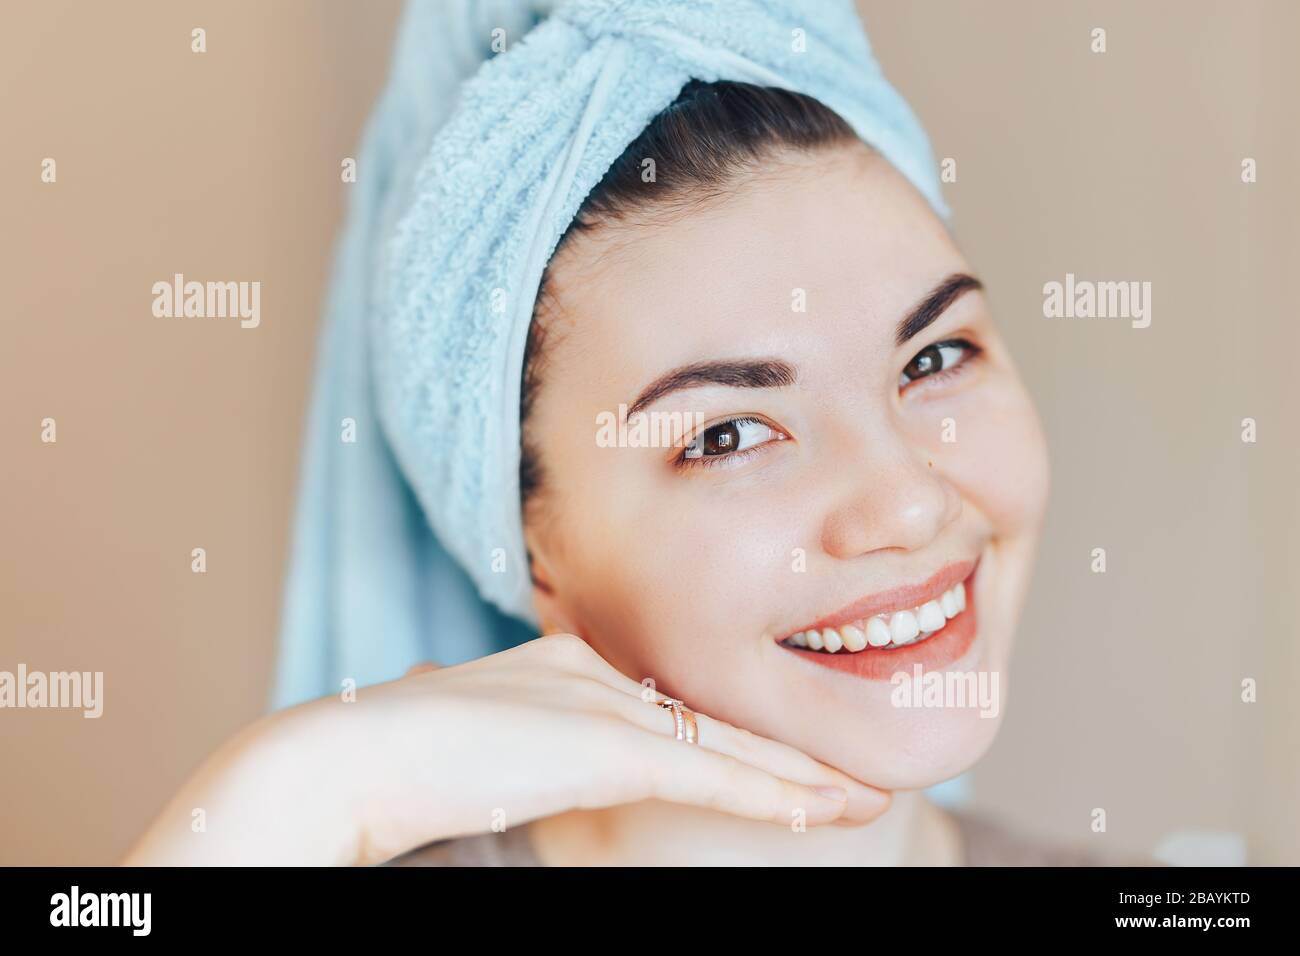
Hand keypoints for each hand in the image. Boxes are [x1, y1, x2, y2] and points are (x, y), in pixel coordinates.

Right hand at [123, 633, 888, 864]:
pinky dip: (771, 795)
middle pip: (707, 723)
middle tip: (843, 779)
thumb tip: (505, 759)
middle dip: (779, 754)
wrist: (347, 755)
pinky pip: (708, 774)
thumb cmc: (390, 759)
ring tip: (861, 798)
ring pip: (723, 747)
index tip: (769, 768)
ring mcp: (600, 705)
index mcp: (561, 671)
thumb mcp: (470, 742)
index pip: (665, 712)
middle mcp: (592, 675)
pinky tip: (823, 810)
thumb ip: (508, 744)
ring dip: (798, 779)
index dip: (724, 741)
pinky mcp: (604, 743)